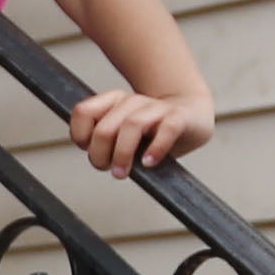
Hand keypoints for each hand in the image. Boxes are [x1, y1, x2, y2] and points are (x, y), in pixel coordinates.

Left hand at [67, 85, 213, 174]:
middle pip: (105, 128)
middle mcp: (132, 102)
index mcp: (114, 101)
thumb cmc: (153, 130)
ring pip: (132, 125)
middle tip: (109, 170)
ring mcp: (157, 108)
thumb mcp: (123, 132)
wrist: (193, 114)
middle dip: (100, 155)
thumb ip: (106, 140)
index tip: (91, 152)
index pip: (83, 112)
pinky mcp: (179, 117)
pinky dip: (156, 148)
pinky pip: (167, 129)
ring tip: (122, 173)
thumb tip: (94, 157)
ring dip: (123, 154)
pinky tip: (149, 163)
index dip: (81, 137)